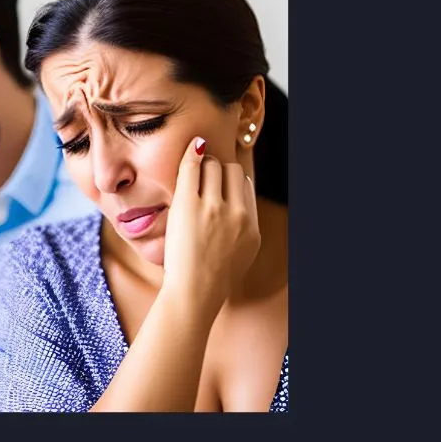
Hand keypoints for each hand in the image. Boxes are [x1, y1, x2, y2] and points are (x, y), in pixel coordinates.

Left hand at [162, 136, 260, 318]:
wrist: (193, 294)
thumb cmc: (208, 280)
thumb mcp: (239, 255)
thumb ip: (241, 229)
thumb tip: (237, 207)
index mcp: (251, 226)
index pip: (245, 186)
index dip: (230, 181)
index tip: (218, 182)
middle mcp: (238, 213)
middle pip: (231, 171)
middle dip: (217, 170)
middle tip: (201, 176)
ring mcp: (214, 208)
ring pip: (213, 166)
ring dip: (203, 165)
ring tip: (192, 171)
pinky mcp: (189, 205)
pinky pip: (192, 167)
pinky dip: (191, 154)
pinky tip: (191, 146)